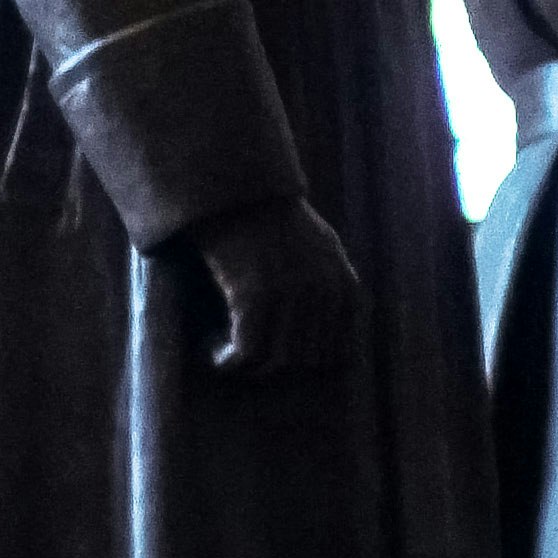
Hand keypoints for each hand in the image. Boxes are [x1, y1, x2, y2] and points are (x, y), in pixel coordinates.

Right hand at [189, 197, 365, 378]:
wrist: (237, 188)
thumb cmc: (272, 216)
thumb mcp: (320, 244)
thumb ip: (330, 283)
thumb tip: (331, 328)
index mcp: (343, 284)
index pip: (339, 352)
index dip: (308, 363)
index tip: (280, 360)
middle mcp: (322, 294)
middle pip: (307, 361)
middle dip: (277, 366)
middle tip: (250, 357)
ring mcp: (290, 296)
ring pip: (277, 362)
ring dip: (250, 369)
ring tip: (228, 356)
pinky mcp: (253, 296)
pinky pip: (246, 353)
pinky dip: (228, 361)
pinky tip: (214, 353)